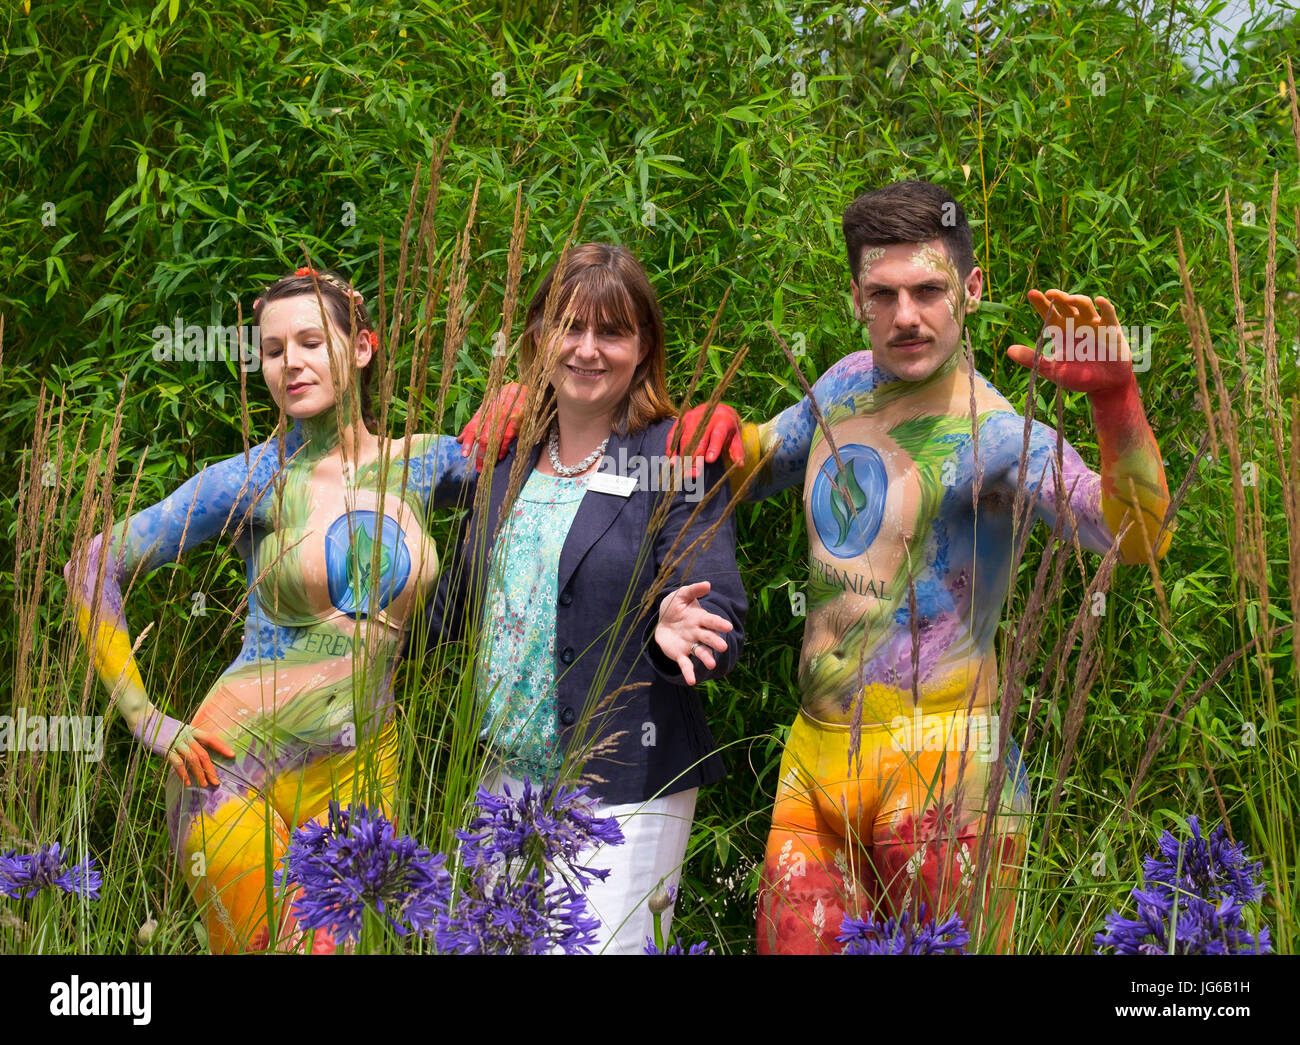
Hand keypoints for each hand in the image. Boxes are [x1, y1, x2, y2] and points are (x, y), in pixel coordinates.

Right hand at [133, 709, 233, 787]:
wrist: (145, 719)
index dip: (222, 746)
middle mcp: (187, 736)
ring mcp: (177, 742)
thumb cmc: (161, 726)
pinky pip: (177, 762)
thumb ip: (187, 738)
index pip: (211, 738)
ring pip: (192, 759)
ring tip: (203, 784)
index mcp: (191, 730)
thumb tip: (195, 751)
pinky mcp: (166, 748)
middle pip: (203, 753)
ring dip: (199, 773)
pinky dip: (183, 773)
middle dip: (210, 769)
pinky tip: (186, 782)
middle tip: (216, 782)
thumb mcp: (178, 729)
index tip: (232, 755)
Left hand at [457, 382, 527, 470]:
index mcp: (483, 412)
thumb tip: (459, 439)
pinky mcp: (516, 419)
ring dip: (491, 454)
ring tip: (487, 466)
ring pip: (495, 438)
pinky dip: (504, 447)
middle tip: (478, 468)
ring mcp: (504, 417)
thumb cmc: (501, 402)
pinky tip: (500, 456)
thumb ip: (473, 426)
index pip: (473, 428)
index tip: (464, 455)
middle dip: (480, 454)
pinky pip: (508, 436)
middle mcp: (492, 414)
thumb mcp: (485, 411)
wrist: (521, 389)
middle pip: (483, 436)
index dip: (468, 442)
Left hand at [654, 581, 733, 685]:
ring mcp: (690, 645)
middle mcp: (697, 633)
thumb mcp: (681, 595)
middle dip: (715, 642)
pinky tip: (692, 681)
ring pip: (700, 652)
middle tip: (722, 647)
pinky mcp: (680, 655)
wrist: (662, 621)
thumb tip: (708, 584)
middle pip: (708, 638)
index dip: (718, 624)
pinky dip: (689, 673)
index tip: (727, 627)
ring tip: (711, 665)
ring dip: (706, 658)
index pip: (711, 621)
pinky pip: (686, 664)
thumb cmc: (675, 607)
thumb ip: (693, 590)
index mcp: (699, 618)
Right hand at [666, 403, 743, 478]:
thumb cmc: (726, 428)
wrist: (716, 408)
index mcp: (722, 421)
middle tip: (691, 474)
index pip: (718, 435)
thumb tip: (740, 466)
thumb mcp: (735, 438)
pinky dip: (671, 448)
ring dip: (681, 456)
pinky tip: (671, 461)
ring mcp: (690, 418)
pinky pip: (673, 435)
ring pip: (684, 438)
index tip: (710, 460)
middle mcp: (705, 418)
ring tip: (679, 471)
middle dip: (694, 458)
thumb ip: (736, 451)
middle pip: (698, 440)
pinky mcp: (680, 420)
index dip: (713, 447)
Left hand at [1007, 290, 1134, 394]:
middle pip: (1066, 304)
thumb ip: (1032, 359)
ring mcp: (1094, 324)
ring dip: (1076, 300)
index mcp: (1060, 330)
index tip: (1031, 293)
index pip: (1049, 312)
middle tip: (1049, 293)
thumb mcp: (1052, 369)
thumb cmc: (1078, 376)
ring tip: (1068, 299)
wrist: (1104, 387)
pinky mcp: (1111, 329)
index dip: (1041, 302)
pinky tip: (1099, 300)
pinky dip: (1105, 306)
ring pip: (1084, 306)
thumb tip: (1009, 350)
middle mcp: (1076, 323)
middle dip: (1058, 297)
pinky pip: (1108, 314)